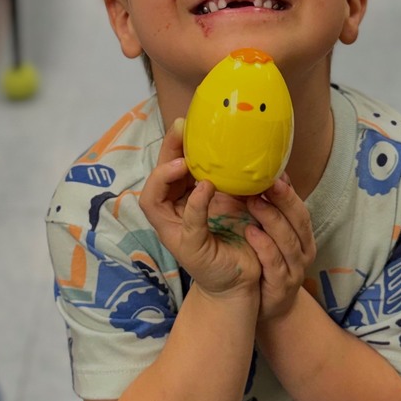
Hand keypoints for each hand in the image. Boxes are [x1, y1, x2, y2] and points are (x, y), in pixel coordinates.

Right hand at [139, 120, 262, 302]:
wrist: (245, 277)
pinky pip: (188, 223)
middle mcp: (171, 213)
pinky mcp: (188, 248)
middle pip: (156, 178)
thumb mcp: (235, 198)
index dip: (173, 144)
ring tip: (184, 162)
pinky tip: (205, 189)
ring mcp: (175, 231)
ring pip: (155, 200)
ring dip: (167, 177)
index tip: (186, 123)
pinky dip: (194, 204)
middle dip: (166, 153)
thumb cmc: (238, 236)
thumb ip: (230, 176)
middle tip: (180, 131)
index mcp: (181, 198)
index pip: (170, 166)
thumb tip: (242, 142)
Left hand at [244, 177, 315, 322]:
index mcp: (303, 236)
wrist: (267, 308)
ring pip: (288, 241)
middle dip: (283, 200)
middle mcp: (304, 251)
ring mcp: (295, 270)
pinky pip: (274, 263)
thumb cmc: (267, 265)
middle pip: (299, 222)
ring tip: (254, 202)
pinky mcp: (281, 286)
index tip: (274, 174)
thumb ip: (273, 212)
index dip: (289, 192)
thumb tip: (270, 177)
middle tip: (265, 182)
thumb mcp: (273, 238)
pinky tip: (250, 232)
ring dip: (271, 219)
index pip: (300, 210)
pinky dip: (264, 246)